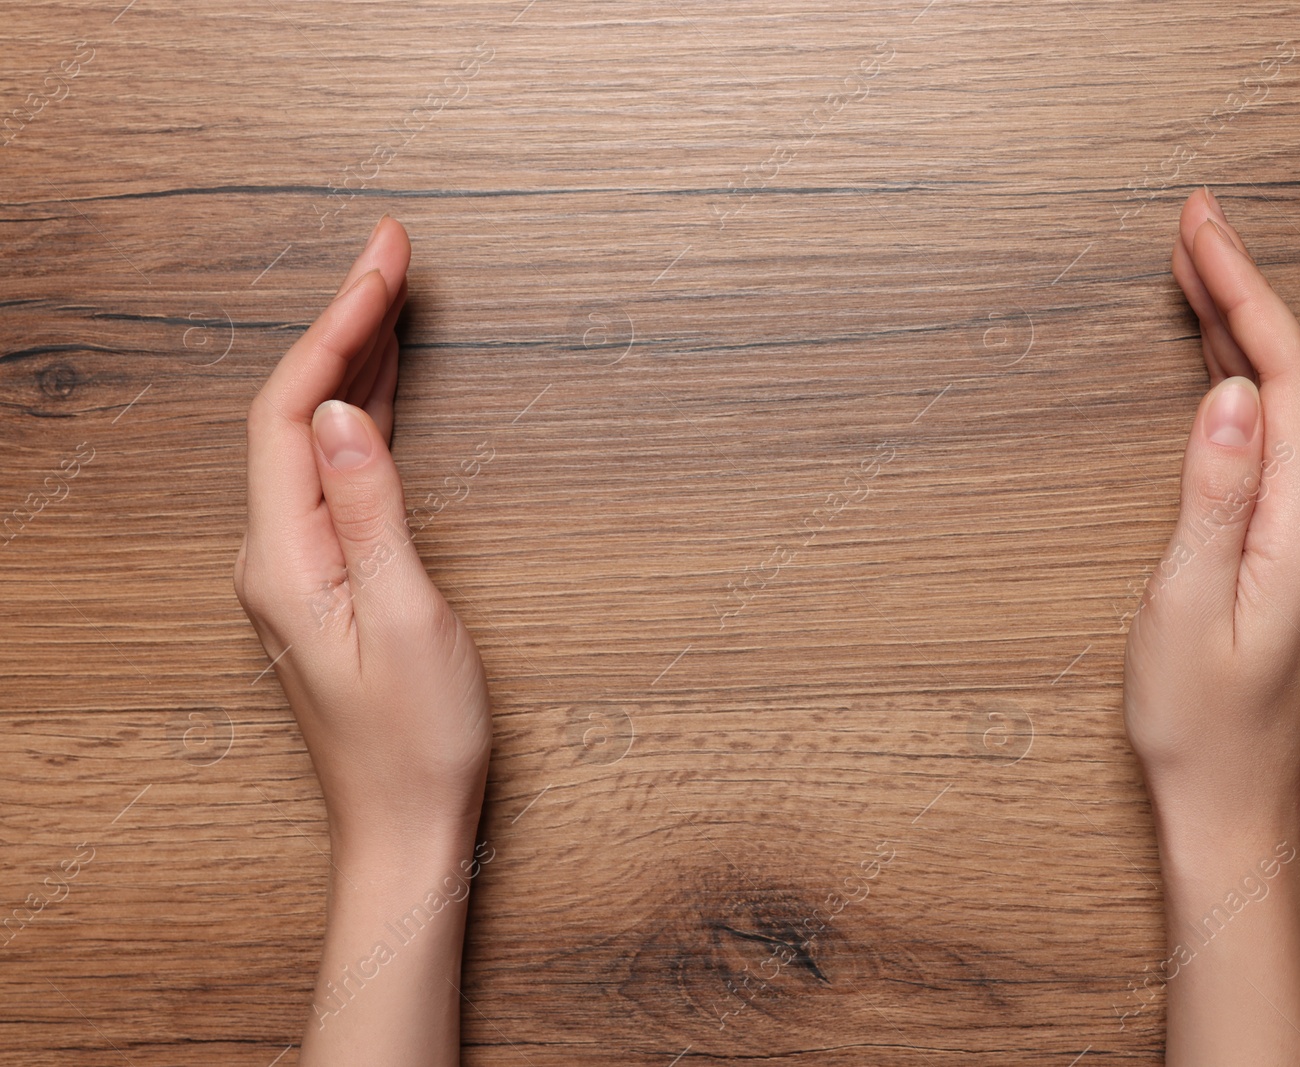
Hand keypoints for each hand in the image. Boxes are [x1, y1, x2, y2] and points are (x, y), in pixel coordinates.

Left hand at [233, 216, 490, 859]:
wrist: (407, 828)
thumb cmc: (417, 741)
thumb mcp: (411, 619)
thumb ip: (371, 510)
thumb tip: (338, 410)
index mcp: (284, 559)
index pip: (290, 411)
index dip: (335, 326)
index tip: (382, 261)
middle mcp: (274, 556)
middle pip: (293, 410)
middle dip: (344, 322)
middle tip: (392, 249)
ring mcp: (295, 569)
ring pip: (311, 438)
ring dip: (351, 361)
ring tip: (392, 294)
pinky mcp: (323, 581)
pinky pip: (332, 475)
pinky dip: (360, 417)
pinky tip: (379, 390)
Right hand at [1120, 188, 1299, 1065]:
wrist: (1233, 803)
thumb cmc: (1199, 722)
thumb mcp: (1183, 608)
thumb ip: (1210, 496)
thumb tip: (1226, 394)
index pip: (1287, 377)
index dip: (1246, 292)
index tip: (1200, 230)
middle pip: (1298, 377)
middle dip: (1244, 291)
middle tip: (1192, 226)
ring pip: (1294, 403)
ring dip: (1247, 330)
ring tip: (1198, 272)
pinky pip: (1285, 439)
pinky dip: (1251, 383)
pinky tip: (1222, 366)